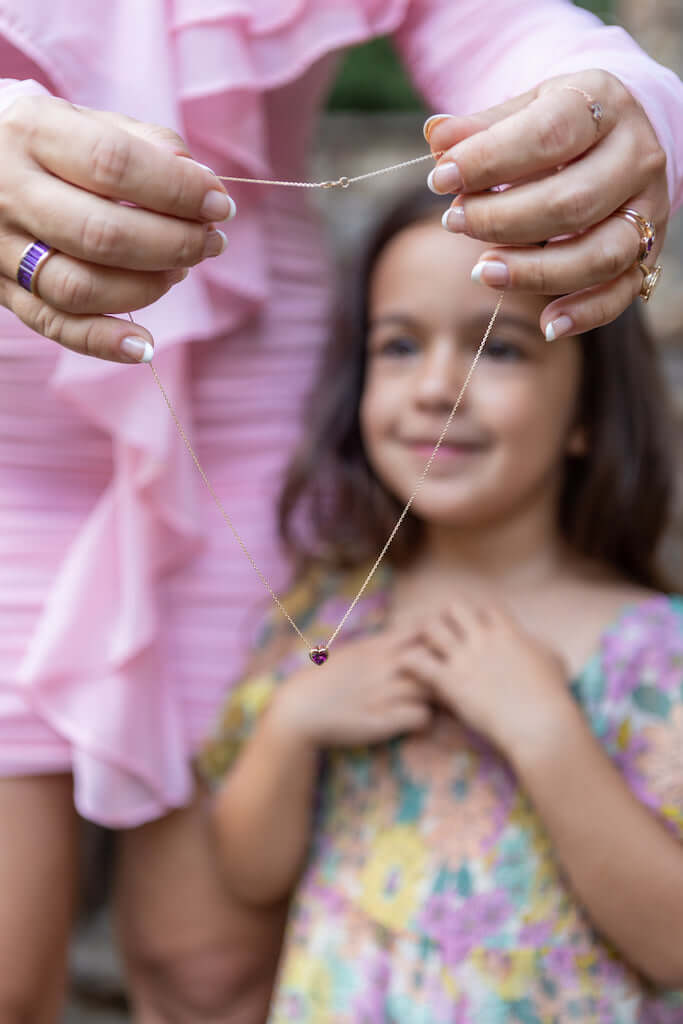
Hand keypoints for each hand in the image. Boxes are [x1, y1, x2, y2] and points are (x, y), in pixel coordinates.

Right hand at [0, 95, 234, 361]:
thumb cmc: (46, 143)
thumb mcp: (85, 120)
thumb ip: (144, 144)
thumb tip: (201, 183)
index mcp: (32, 132)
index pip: (114, 164)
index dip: (177, 189)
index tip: (220, 204)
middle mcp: (8, 190)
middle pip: (101, 233)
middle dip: (173, 244)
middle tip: (210, 243)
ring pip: (80, 287)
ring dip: (147, 288)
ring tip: (179, 271)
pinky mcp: (2, 290)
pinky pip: (53, 325)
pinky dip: (104, 343)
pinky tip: (145, 347)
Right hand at [268, 627, 432, 748]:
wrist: (300, 708)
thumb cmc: (325, 678)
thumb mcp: (353, 652)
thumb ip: (380, 645)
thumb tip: (404, 636)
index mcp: (376, 647)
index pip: (421, 629)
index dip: (438, 635)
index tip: (446, 645)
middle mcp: (384, 667)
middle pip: (434, 657)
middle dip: (447, 665)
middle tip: (453, 675)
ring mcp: (385, 694)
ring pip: (432, 687)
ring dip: (440, 694)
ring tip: (440, 701)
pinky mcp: (383, 721)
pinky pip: (421, 716)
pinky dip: (425, 718)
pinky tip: (418, 719)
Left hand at [399, 594, 572, 756]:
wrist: (540, 724)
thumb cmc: (552, 696)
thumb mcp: (554, 660)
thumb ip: (538, 646)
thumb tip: (534, 644)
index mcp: (507, 632)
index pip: (485, 606)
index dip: (478, 615)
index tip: (474, 628)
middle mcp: (483, 639)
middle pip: (454, 607)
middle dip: (447, 617)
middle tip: (444, 634)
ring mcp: (464, 659)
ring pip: (431, 628)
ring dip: (424, 636)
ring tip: (424, 649)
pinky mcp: (450, 682)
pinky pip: (418, 662)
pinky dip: (410, 662)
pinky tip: (410, 668)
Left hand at [426, 69, 668, 338]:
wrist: (620, 136)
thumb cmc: (558, 125)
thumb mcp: (524, 110)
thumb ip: (482, 127)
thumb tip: (437, 137)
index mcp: (604, 104)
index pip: (549, 134)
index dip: (489, 159)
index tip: (440, 179)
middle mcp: (636, 157)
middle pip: (572, 202)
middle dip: (503, 220)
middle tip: (454, 222)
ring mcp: (647, 209)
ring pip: (599, 254)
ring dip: (535, 271)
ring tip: (482, 271)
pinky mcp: (647, 253)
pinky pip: (621, 293)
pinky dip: (585, 314)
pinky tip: (545, 325)